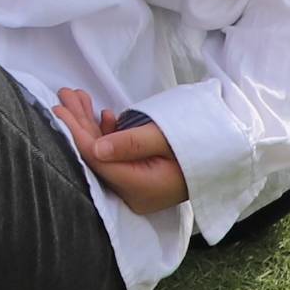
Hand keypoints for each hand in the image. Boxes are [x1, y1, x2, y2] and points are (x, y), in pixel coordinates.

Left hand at [56, 89, 187, 215]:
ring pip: (105, 153)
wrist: (230, 152)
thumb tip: (96, 149)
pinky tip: (103, 115)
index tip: (59, 110)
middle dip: (79, 123)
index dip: (76, 135)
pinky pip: (117, 155)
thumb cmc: (200, 141)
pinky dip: (108, 133)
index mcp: (140, 189)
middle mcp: (134, 193)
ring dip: (91, 124)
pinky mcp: (141, 177)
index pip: (98, 161)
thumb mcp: (165, 138)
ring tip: (76, 96)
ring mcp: (137, 186)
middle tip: (64, 96)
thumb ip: (130, 144)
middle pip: (97, 156)